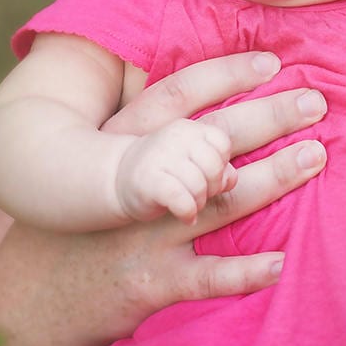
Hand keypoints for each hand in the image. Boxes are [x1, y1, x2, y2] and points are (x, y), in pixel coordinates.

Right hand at [0, 51, 328, 345]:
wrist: (28, 304)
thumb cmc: (73, 232)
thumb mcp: (90, 171)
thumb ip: (137, 139)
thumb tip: (195, 103)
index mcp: (119, 146)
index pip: (178, 97)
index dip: (225, 75)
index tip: (273, 62)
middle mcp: (133, 182)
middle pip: (212, 140)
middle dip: (267, 118)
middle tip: (318, 104)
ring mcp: (142, 234)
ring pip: (220, 201)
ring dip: (273, 178)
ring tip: (316, 158)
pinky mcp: (148, 283)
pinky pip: (205, 277)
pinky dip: (243, 272)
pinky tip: (279, 263)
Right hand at [115, 118, 233, 222]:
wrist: (115, 181)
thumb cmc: (164, 174)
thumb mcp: (192, 165)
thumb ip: (217, 168)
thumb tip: (231, 179)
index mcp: (187, 129)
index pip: (222, 142)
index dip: (221, 165)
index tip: (206, 176)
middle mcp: (173, 138)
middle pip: (214, 165)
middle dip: (212, 187)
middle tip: (199, 195)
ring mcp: (159, 158)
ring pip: (200, 185)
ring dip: (199, 203)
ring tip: (190, 206)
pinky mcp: (148, 182)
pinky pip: (182, 199)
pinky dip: (188, 212)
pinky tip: (185, 217)